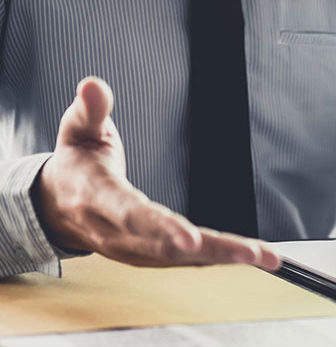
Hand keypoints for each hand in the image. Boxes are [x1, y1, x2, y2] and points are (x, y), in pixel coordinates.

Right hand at [33, 77, 280, 270]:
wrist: (57, 206)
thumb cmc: (77, 164)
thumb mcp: (77, 131)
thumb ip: (90, 110)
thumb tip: (93, 85)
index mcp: (99, 198)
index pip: (132, 215)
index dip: (161, 227)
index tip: (190, 238)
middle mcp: (117, 233)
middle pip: (168, 247)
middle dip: (214, 250)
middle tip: (253, 252)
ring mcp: (134, 250)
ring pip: (184, 260)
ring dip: (226, 258)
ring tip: (267, 257)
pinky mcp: (149, 258)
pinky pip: (188, 261)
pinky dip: (220, 259)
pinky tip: (251, 257)